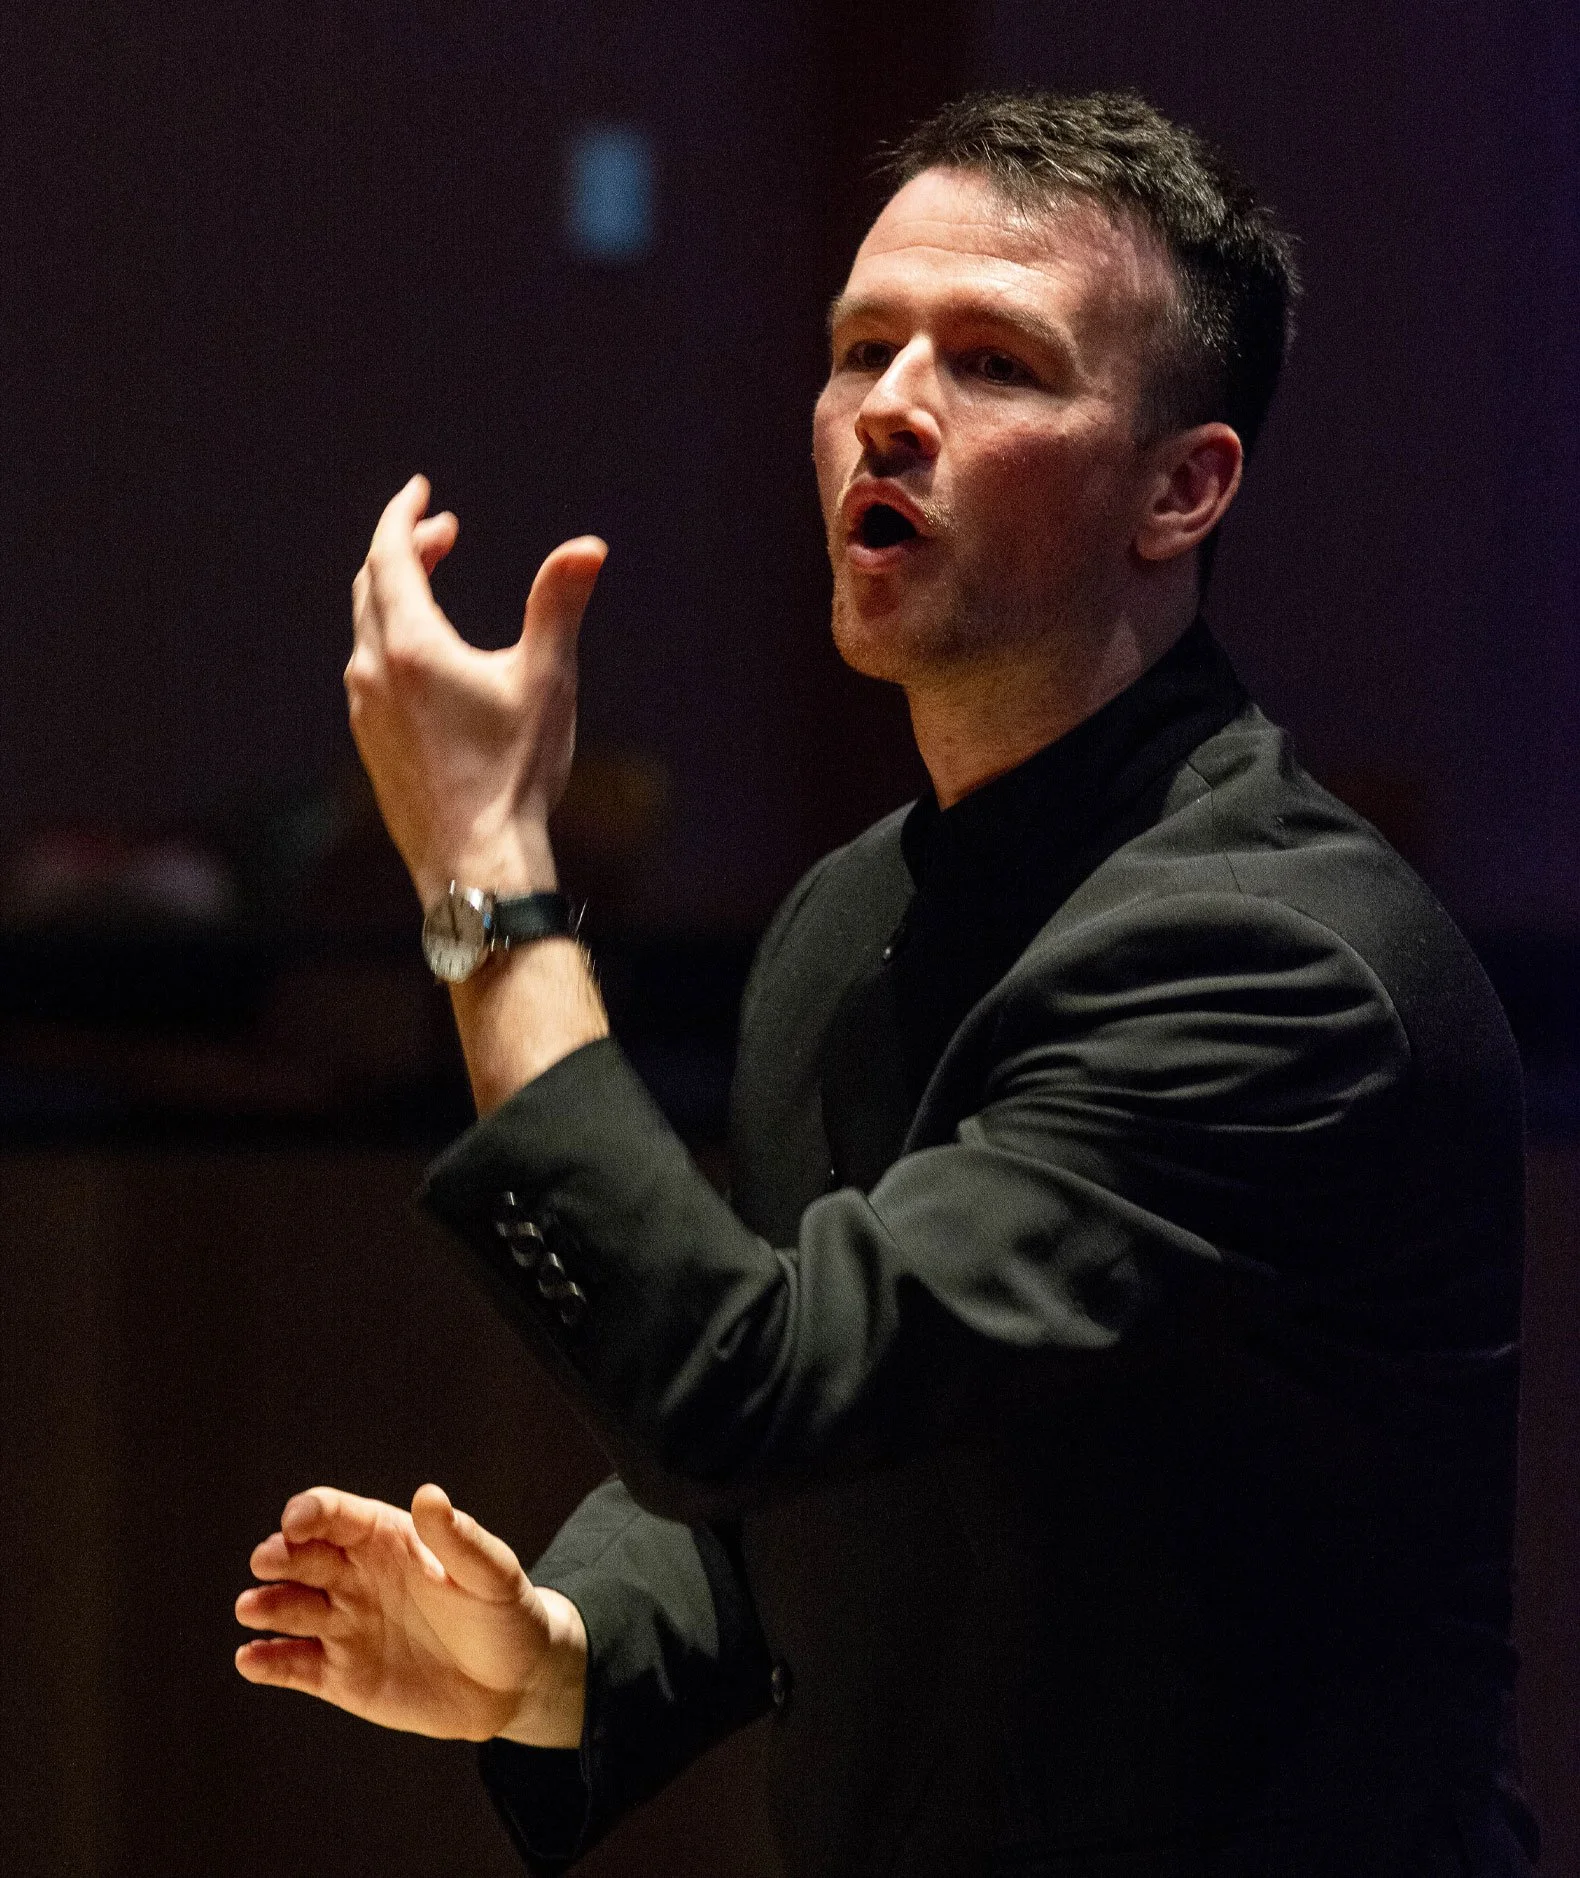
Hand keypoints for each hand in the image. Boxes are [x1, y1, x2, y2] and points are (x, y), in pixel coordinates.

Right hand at [234, 1483, 586, 1746]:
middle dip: (281, 1555)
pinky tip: (250, 1660)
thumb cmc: (506, 1615)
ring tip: (251, 1607)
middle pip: (305, 1558)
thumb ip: (459, 1539)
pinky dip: (268, 1662)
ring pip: (291, 1609)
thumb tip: (428, 1495)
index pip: (339, 1516)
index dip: (313, 1512)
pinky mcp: (341, 1676)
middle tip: (266, 1559)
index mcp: (389, 1541)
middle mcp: (357, 1578)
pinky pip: (295, 1666)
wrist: (514, 1683)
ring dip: (267, 1605)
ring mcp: (345, 1626)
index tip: (296, 1520)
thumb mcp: (492, 1575)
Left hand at [345, 476, 606, 907]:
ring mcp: (365, 714)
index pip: (389, 555)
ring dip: (395, 597)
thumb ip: (559, 606)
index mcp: (411, 647)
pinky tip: (425, 662)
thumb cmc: (515, 775)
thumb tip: (588, 546)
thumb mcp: (547, 682)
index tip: (420, 489)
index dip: (403, 514)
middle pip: (371, 587)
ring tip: (433, 588)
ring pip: (366, 631)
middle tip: (443, 532)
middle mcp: (373, 673)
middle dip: (403, 549)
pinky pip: (369, 672)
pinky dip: (390, 641)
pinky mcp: (371, 747)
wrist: (477, 865)